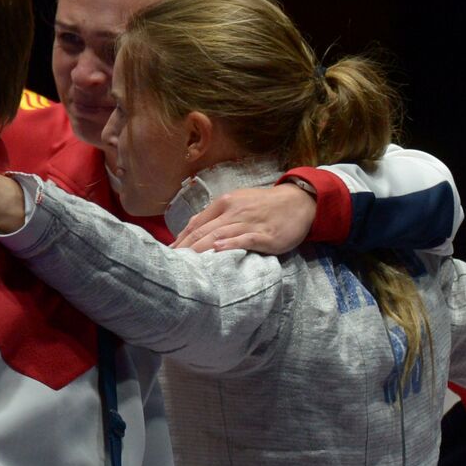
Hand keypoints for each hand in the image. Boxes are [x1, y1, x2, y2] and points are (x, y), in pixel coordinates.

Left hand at [171, 184, 316, 253]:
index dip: (180, 239)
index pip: (196, 223)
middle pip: (203, 231)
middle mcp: (233, 211)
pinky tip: (218, 251)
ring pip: (219, 235)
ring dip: (201, 249)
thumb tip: (190, 230)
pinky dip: (230, 244)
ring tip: (186, 262)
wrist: (298, 201)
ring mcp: (249, 223)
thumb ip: (214, 216)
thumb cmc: (263, 205)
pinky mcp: (265, 234)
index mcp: (224, 203)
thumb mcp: (236, 203)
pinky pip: (245, 239)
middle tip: (171, 263)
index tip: (168, 253)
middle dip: (185, 248)